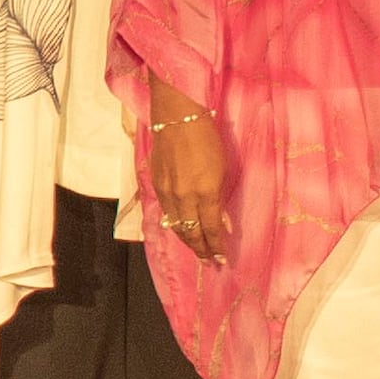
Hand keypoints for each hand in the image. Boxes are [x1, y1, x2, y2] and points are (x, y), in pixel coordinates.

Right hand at [140, 103, 230, 261]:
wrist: (177, 117)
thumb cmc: (208, 138)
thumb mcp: (222, 168)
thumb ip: (218, 197)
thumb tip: (219, 220)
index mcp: (205, 192)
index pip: (210, 229)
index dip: (216, 247)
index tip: (222, 259)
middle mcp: (184, 197)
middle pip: (191, 233)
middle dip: (200, 249)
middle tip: (208, 261)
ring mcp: (167, 192)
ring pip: (176, 226)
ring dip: (187, 240)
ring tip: (196, 250)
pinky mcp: (156, 185)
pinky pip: (166, 212)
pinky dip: (175, 224)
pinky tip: (181, 228)